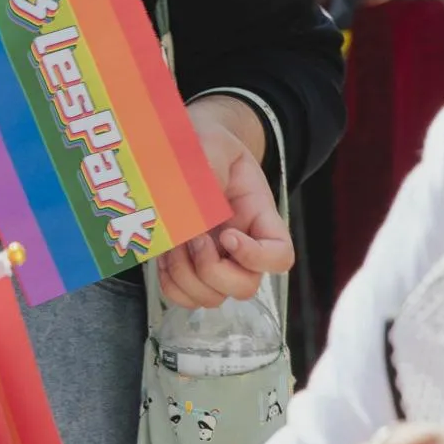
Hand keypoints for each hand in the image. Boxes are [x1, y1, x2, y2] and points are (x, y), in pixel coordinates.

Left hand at [159, 96, 294, 305]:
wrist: (186, 149)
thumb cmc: (206, 145)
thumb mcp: (213, 145)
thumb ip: (210, 167)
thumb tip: (194, 204)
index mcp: (260, 219)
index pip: (280, 257)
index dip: (256, 257)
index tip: (228, 235)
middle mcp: (242, 248)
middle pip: (244, 287)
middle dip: (213, 270)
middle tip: (194, 238)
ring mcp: (216, 260)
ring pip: (213, 298)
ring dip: (188, 277)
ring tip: (175, 244)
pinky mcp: (188, 266)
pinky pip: (184, 297)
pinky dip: (171, 284)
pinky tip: (163, 255)